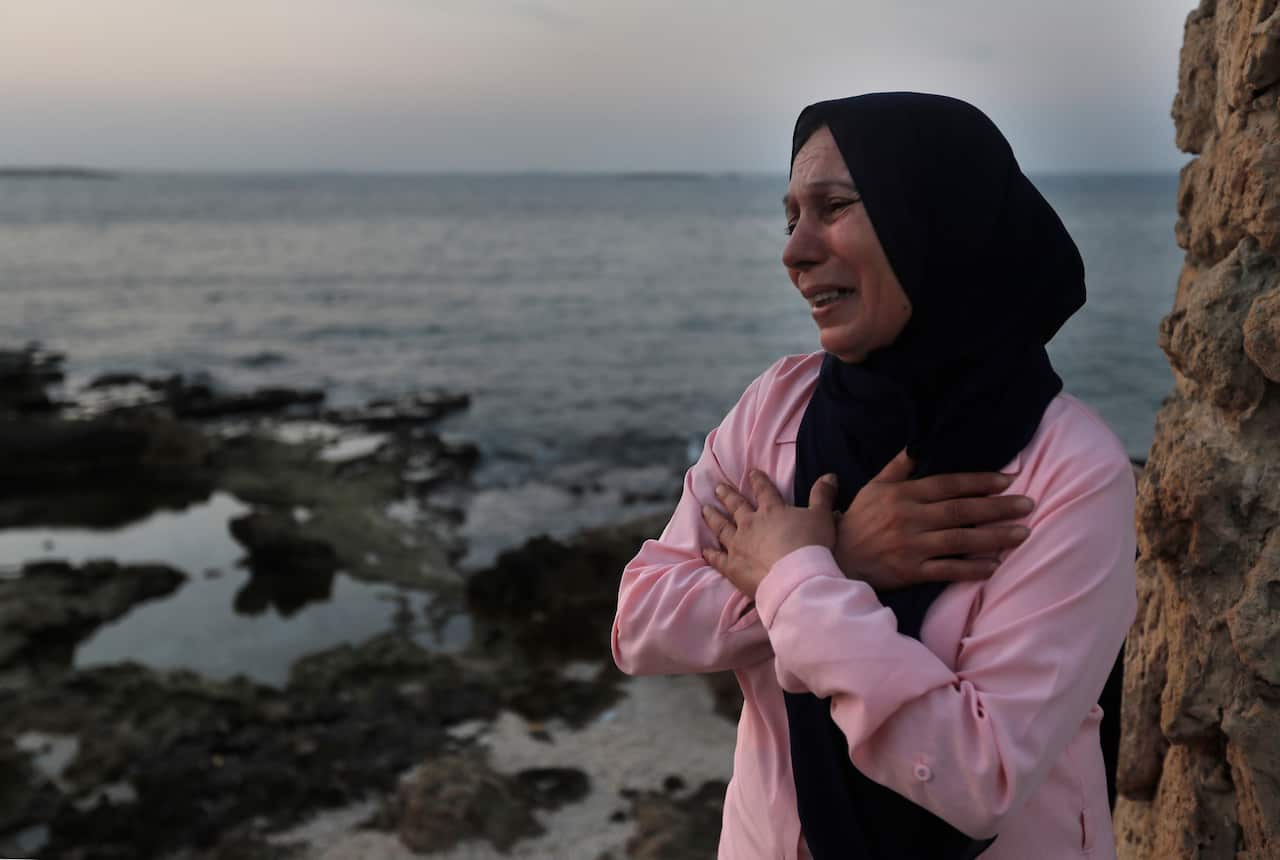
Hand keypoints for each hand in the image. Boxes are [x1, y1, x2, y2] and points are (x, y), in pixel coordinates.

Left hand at [700, 469, 838, 599]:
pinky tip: (704, 550)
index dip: (758, 481)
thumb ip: (823, 495)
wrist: (796, 577)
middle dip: (727, 495)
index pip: (764, 491)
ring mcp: (738, 545)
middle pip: (736, 506)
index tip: (751, 472)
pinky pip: (718, 558)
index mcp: (772, 511)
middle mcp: (751, 524)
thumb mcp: (822, 516)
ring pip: (722, 528)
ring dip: (713, 517)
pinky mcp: (732, 566)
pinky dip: (711, 554)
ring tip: (705, 509)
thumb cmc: (812, 545)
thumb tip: (829, 475)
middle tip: (718, 487)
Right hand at [835, 449, 1033, 590]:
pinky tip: (995, 565)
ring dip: (994, 536)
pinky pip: (947, 569)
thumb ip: (898, 467)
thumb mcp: (874, 487)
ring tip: (1023, 533)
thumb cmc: (858, 520)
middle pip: (961, 511)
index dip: (979, 482)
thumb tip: (917, 445)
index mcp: (903, 495)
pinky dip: (972, 568)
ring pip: (960, 540)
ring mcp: (911, 546)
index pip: (948, 484)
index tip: (1008, 479)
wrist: (836, 558)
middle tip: (1029, 504)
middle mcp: (909, 518)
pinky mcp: (910, 571)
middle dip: (998, 507)